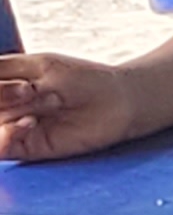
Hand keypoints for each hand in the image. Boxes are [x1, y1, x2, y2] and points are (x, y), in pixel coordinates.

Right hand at [0, 52, 146, 161]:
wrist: (118, 102)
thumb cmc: (81, 78)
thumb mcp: (39, 66)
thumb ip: (2, 71)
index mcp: (1, 81)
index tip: (22, 85)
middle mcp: (2, 105)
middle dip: (2, 95)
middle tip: (30, 90)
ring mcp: (10, 126)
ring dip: (6, 110)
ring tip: (36, 100)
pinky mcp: (25, 147)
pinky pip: (0, 148)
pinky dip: (5, 136)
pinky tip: (28, 124)